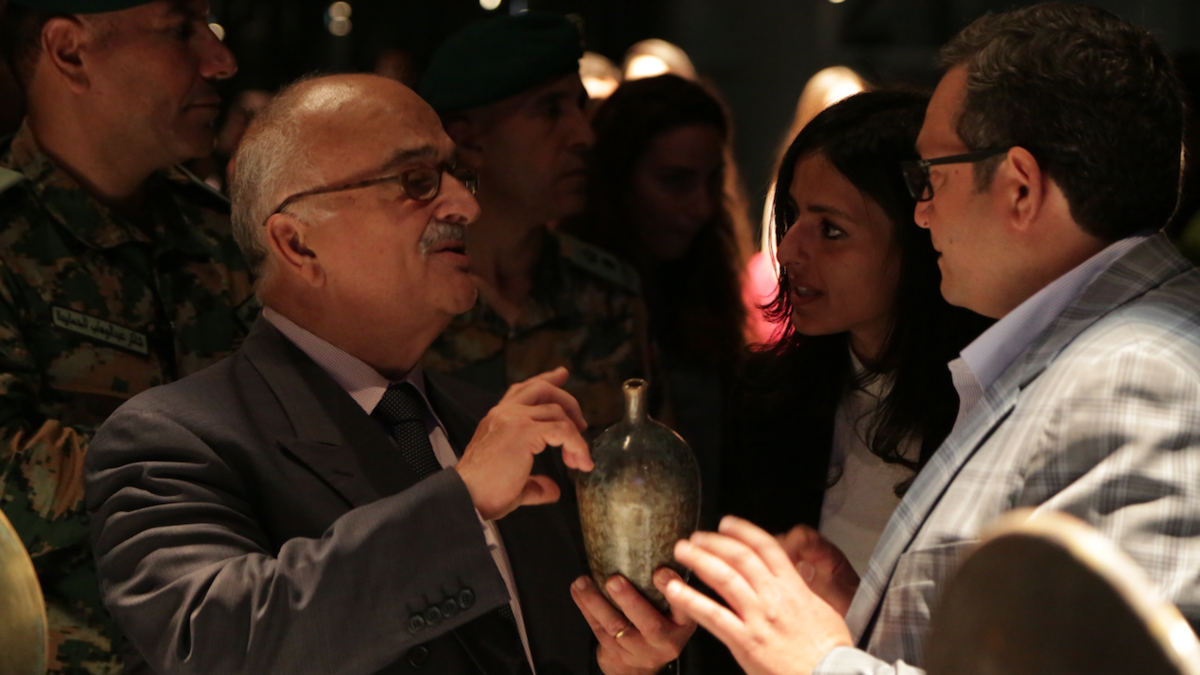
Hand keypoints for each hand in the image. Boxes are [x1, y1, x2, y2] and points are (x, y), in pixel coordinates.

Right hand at [456, 367, 591, 519]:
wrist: (465, 498)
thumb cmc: (482, 495)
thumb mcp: (513, 485)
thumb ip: (534, 483)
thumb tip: (551, 489)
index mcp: (497, 419)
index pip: (523, 390)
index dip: (546, 380)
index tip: (561, 375)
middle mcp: (504, 413)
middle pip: (543, 389)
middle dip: (568, 402)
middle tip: (582, 424)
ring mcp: (513, 419)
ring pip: (557, 409)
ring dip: (576, 434)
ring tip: (580, 459)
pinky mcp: (524, 432)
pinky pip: (562, 430)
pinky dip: (577, 445)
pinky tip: (580, 462)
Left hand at [570, 570, 695, 674]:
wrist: (641, 666)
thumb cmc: (659, 624)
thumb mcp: (673, 613)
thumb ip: (669, 587)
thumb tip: (652, 540)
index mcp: (681, 624)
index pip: (683, 609)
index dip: (672, 591)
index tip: (660, 572)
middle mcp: (663, 639)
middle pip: (648, 623)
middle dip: (630, 601)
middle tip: (614, 580)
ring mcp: (638, 649)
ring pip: (615, 626)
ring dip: (596, 602)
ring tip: (583, 582)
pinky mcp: (615, 652)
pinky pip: (597, 629)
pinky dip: (586, 607)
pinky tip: (578, 590)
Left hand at [663, 516, 851, 674]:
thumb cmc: (830, 651)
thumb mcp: (822, 609)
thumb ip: (799, 592)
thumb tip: (789, 581)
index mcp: (794, 587)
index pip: (766, 547)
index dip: (743, 530)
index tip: (726, 523)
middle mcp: (774, 597)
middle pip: (739, 557)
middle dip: (715, 542)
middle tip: (696, 536)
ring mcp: (758, 617)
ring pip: (723, 578)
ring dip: (699, 560)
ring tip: (682, 552)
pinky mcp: (745, 641)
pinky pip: (712, 615)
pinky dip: (689, 600)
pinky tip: (674, 590)